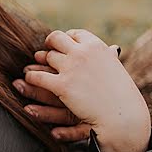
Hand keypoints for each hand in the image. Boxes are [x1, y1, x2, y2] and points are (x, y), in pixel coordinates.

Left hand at [23, 29, 150, 151]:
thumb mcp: (117, 70)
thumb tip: (113, 49)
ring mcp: (71, 68)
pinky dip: (32, 78)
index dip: (67, 37)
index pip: (77, 34)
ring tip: (30, 67)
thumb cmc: (123, 97)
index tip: (63, 42)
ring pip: (46, 57)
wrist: (123, 117)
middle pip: (57, 39)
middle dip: (49, 44)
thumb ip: (109, 58)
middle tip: (44, 51)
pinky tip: (28, 79)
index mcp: (97, 47)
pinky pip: (39, 77)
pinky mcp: (62, 85)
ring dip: (37, 62)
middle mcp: (83, 52)